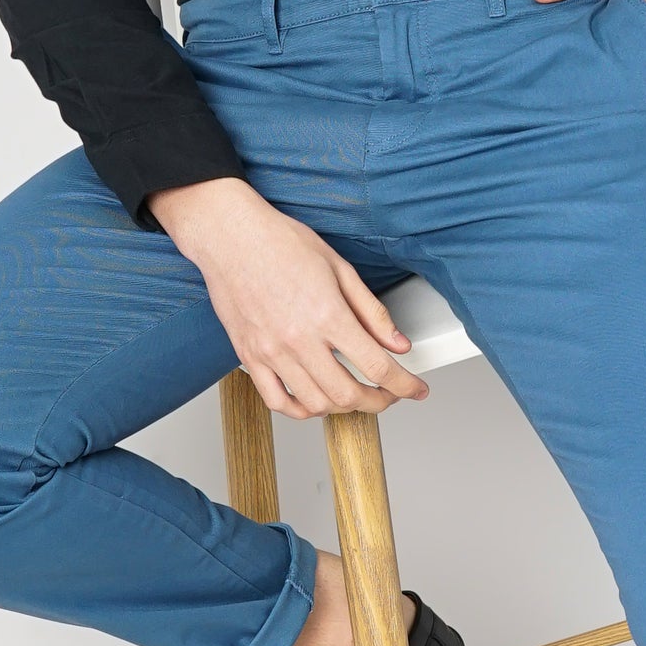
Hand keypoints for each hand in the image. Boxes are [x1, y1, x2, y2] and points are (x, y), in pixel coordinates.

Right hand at [147, 177, 428, 419]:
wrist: (229, 235)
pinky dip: (301, 410)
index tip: (416, 390)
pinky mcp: (250, 357)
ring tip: (353, 395)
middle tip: (388, 394)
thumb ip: (372, 312)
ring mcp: (272, 353)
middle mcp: (299, 340)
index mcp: (327, 315)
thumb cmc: (280, 243)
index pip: (378, 366)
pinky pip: (277, 401)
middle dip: (378, 402)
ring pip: (316, 404)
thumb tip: (399, 344)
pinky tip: (314, 400)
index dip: (405, 385)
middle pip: (348, 394)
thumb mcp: (339, 268)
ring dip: (342, 407)